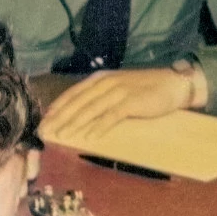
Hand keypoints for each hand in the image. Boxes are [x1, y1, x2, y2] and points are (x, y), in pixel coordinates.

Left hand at [42, 66, 196, 137]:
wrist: (172, 84)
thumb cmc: (144, 91)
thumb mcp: (118, 90)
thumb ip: (100, 98)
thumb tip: (79, 115)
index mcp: (100, 79)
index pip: (73, 93)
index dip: (57, 108)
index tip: (44, 122)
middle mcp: (106, 82)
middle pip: (78, 102)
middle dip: (60, 118)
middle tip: (46, 131)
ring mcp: (119, 91)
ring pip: (91, 108)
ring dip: (75, 123)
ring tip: (62, 135)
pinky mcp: (131, 102)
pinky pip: (111, 115)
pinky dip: (99, 126)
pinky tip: (89, 137)